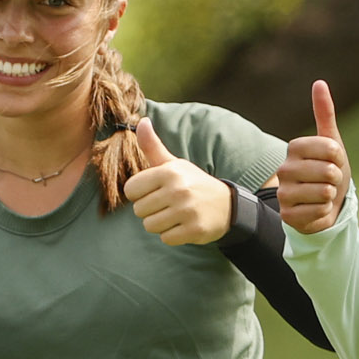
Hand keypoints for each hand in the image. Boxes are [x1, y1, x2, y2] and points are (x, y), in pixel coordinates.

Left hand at [120, 119, 231, 244]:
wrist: (227, 205)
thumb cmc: (192, 183)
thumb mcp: (173, 164)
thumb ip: (152, 146)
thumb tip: (141, 120)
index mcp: (169, 172)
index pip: (130, 190)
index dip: (140, 193)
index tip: (155, 191)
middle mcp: (178, 190)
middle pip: (139, 210)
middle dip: (150, 210)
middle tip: (169, 204)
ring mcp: (187, 210)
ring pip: (150, 226)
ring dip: (160, 224)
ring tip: (176, 214)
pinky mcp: (194, 230)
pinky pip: (166, 238)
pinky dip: (173, 235)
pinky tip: (185, 224)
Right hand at [277, 80, 349, 233]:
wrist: (323, 205)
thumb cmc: (328, 171)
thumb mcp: (332, 142)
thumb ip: (324, 113)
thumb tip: (319, 82)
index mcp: (294, 148)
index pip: (329, 147)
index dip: (338, 156)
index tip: (333, 160)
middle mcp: (283, 169)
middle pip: (328, 171)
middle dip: (336, 179)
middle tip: (328, 181)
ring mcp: (283, 193)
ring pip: (324, 192)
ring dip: (331, 195)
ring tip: (323, 194)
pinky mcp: (287, 215)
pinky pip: (318, 210)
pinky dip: (323, 212)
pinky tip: (316, 209)